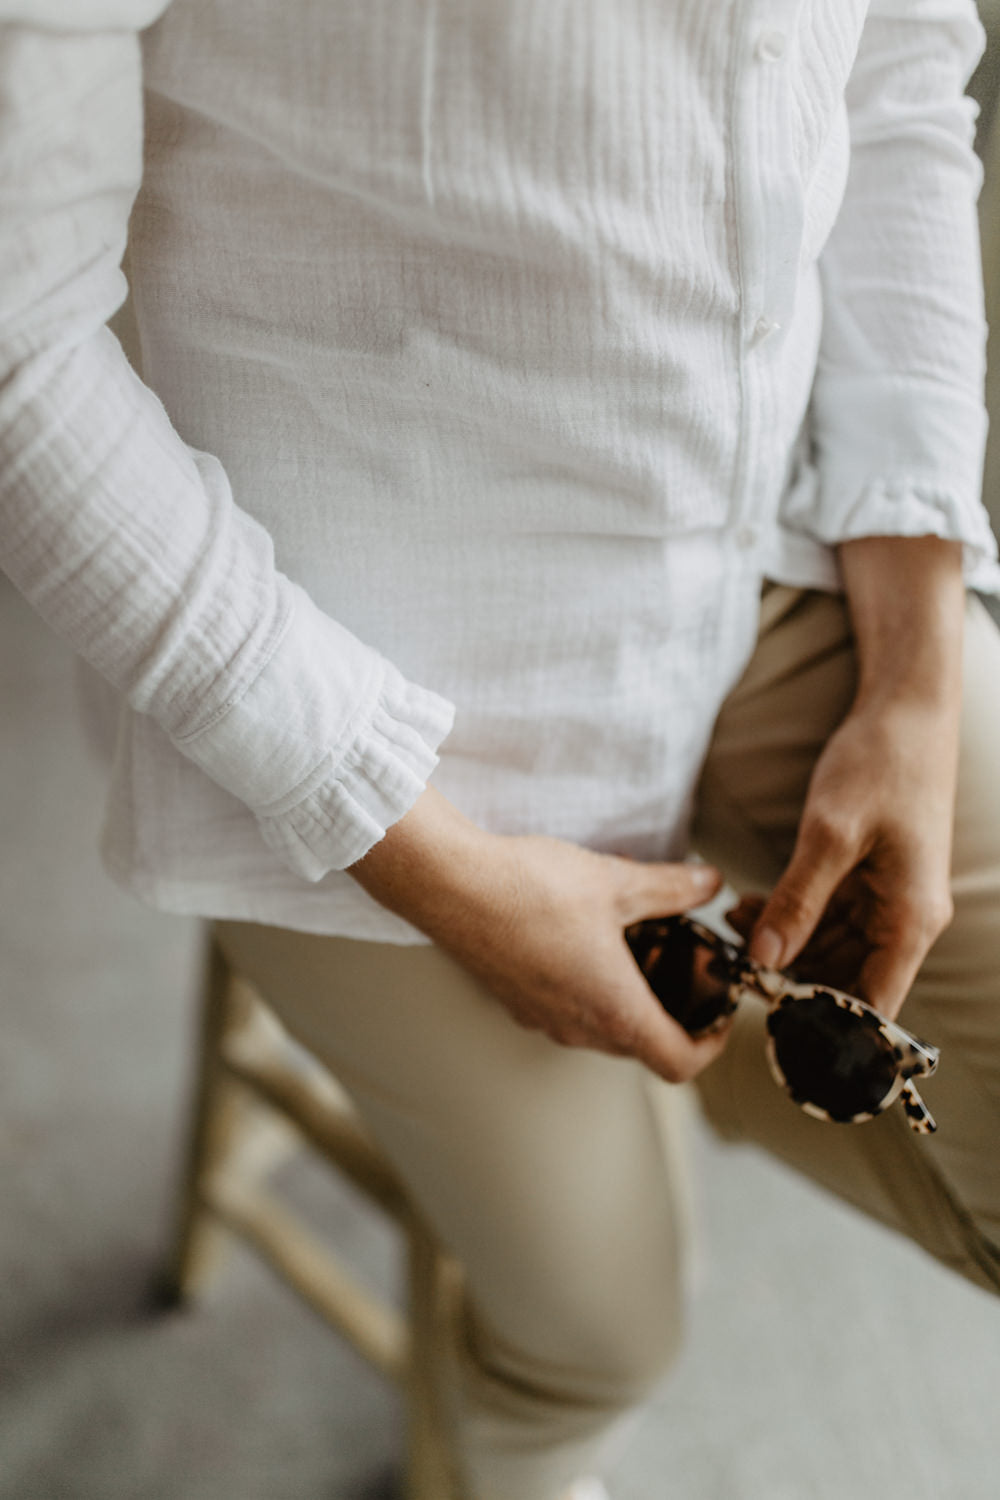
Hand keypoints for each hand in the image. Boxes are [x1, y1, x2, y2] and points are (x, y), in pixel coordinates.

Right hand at [350, 786, 730, 1081]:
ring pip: (601, 1031)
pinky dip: (588, 991)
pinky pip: (565, 1013)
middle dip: (671, 1015)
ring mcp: (541, 1018)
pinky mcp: (514, 1001)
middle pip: (642, 1048)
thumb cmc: (530, 888)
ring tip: (638, 950)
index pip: (679, 1063)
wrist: (449, 886)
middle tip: (686, 969)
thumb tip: (710, 884)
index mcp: (614, 1010)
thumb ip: (672, 888)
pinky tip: (586, 941)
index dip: (711, 1045)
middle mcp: (577, 1027)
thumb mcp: (617, 881)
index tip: (720, 1012)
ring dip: (626, 1003)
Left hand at [746, 536, 963, 1019]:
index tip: (770, 1028)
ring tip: (732, 927)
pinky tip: (749, 909)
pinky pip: (830, 918)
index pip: (871, 1006)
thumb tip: (767, 960)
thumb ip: (798, 900)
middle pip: (847, 981)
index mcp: (909, 920)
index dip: (824, 1027)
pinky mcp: (870, 879)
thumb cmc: (880, 763)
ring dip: (784, 947)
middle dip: (790, 978)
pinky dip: (791, 918)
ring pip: (833, 950)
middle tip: (730, 963)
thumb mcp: (830, 833)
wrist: (907, 709)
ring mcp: (888, 899)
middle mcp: (905, 919)